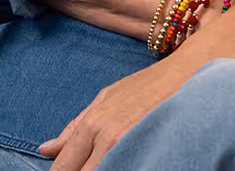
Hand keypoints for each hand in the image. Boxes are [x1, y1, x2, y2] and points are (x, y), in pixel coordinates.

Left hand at [40, 53, 190, 169]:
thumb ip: (74, 127)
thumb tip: (45, 149)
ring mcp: (128, 147)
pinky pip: (127, 169)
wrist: (190, 73)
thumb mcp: (106, 98)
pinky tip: (127, 165)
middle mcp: (106, 138)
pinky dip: (120, 169)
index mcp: (91, 124)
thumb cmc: (149, 85)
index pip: (63, 167)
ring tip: (109, 165)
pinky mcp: (150, 152)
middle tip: (90, 167)